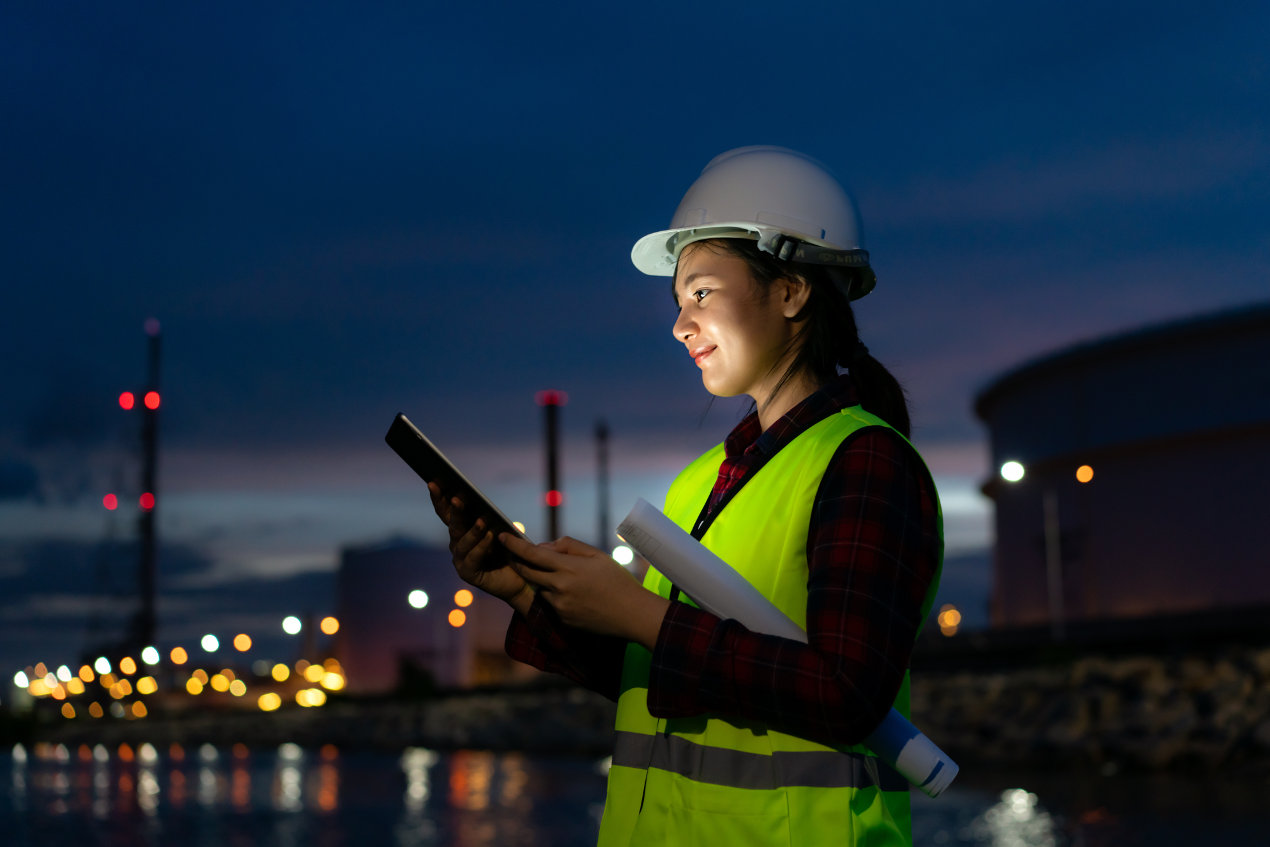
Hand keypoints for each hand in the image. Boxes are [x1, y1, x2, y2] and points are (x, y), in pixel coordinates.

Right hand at [427, 482, 531, 612]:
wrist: (522, 576)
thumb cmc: (509, 548)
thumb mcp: (499, 527)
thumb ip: (488, 517)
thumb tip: (481, 501)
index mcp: (461, 529)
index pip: (446, 511)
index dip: (439, 498)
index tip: (433, 482)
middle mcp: (457, 543)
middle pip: (452, 524)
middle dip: (454, 510)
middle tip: (457, 498)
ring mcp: (460, 559)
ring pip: (462, 542)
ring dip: (472, 530)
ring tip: (482, 520)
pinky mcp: (468, 573)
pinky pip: (473, 558)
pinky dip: (481, 547)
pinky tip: (489, 536)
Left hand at [500, 534, 669, 648]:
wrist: (632, 614)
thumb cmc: (617, 581)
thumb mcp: (597, 555)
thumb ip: (569, 546)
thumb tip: (544, 547)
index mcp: (569, 568)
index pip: (533, 554)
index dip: (514, 545)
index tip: (502, 536)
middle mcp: (560, 588)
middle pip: (528, 572)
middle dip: (518, 562)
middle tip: (513, 553)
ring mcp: (560, 606)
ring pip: (540, 589)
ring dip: (543, 581)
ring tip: (567, 578)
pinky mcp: (563, 620)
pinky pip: (551, 604)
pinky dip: (556, 596)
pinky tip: (576, 596)